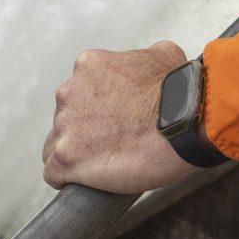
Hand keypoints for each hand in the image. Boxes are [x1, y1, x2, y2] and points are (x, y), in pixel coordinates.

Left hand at [42, 40, 197, 194]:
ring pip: (55, 146)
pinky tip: (86, 183)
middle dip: (83, 131)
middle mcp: (68, 92)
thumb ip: (147, 55)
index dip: (96, 110)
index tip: (114, 122)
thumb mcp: (165, 55)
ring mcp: (64, 125)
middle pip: (65, 118)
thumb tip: (150, 61)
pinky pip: (53, 173)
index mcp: (88, 66)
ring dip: (75, 155)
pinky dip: (67, 179)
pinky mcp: (65, 157)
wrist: (185, 123)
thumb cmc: (180, 93)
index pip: (78, 92)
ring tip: (103, 166)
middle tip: (113, 143)